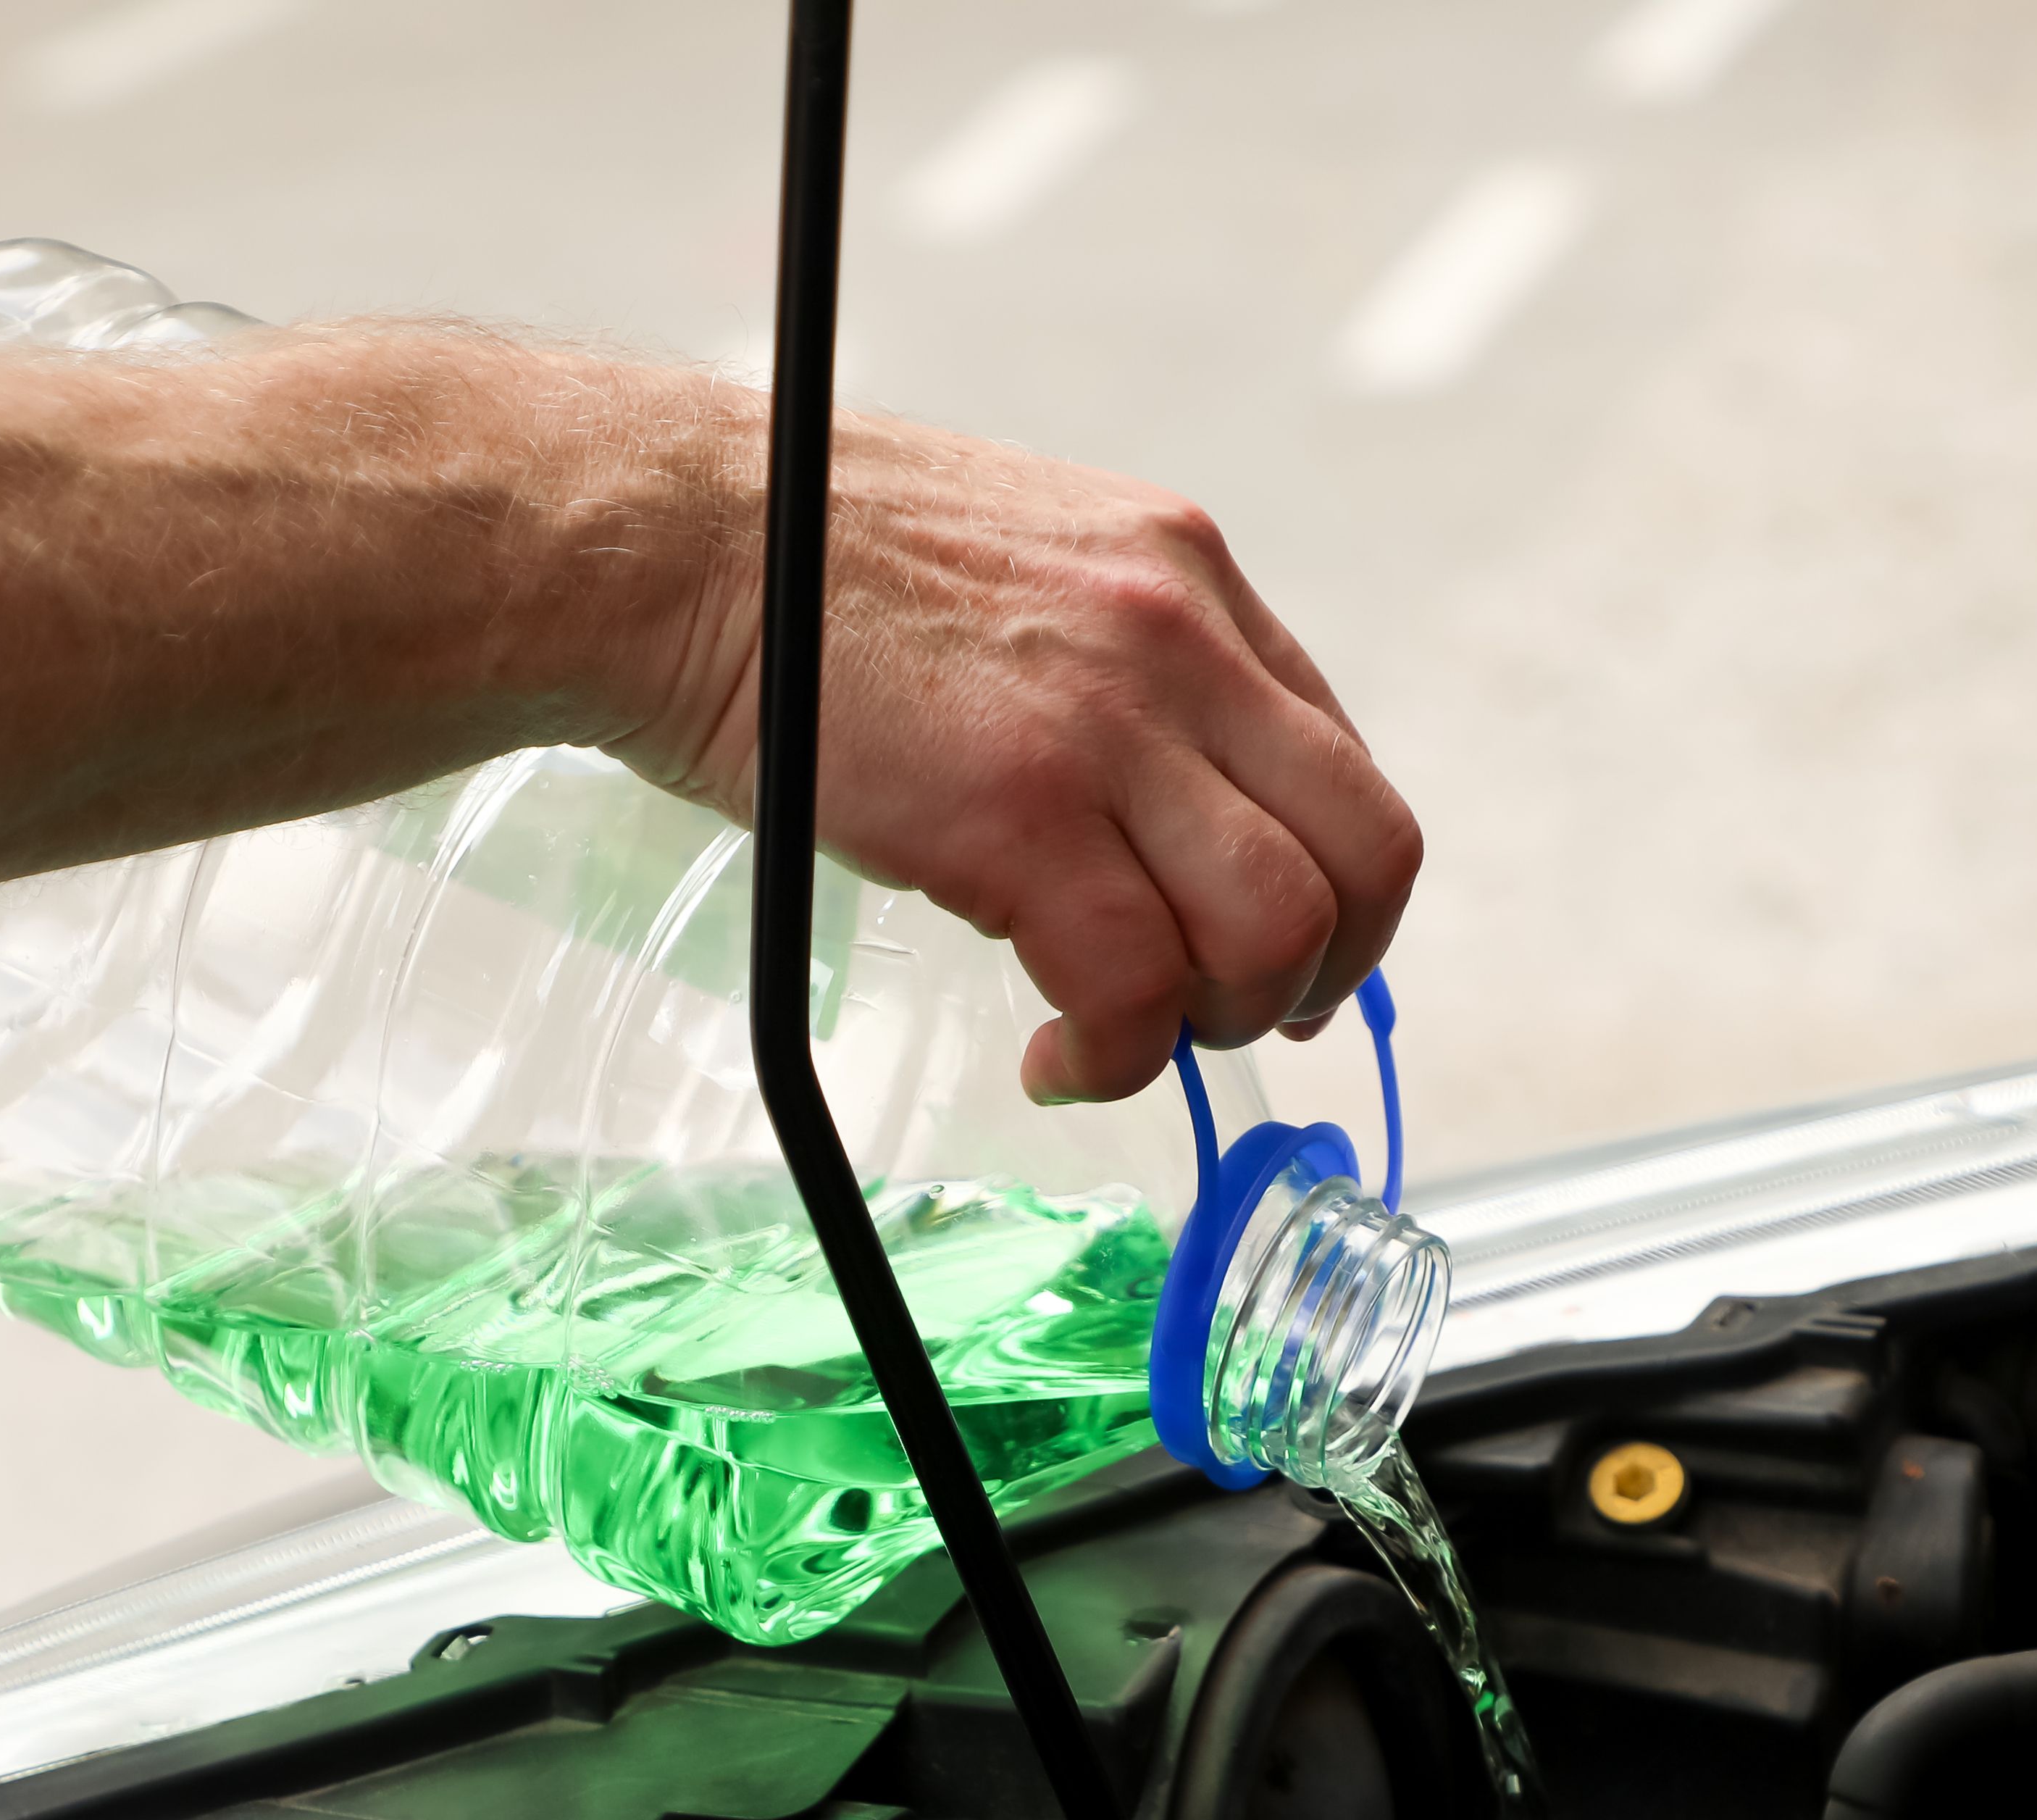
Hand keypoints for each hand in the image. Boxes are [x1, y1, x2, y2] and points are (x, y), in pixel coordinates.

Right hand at [617, 410, 1422, 1108]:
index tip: (1277, 955)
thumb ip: (1109, 666)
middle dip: (1320, 971)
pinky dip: (1112, 1058)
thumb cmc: (802, 569)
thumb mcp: (1015, 568)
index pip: (1339, 760)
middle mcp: (1179, 640)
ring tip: (1121, 1030)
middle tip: (1228, 1017)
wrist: (672, 542)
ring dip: (1217, 1017)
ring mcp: (1107, 727)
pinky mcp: (1020, 813)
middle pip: (1364, 851)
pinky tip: (1054, 1059)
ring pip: (1276, 929)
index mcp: (1185, 573)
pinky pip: (1135, 989)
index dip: (1330, 887)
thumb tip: (1147, 803)